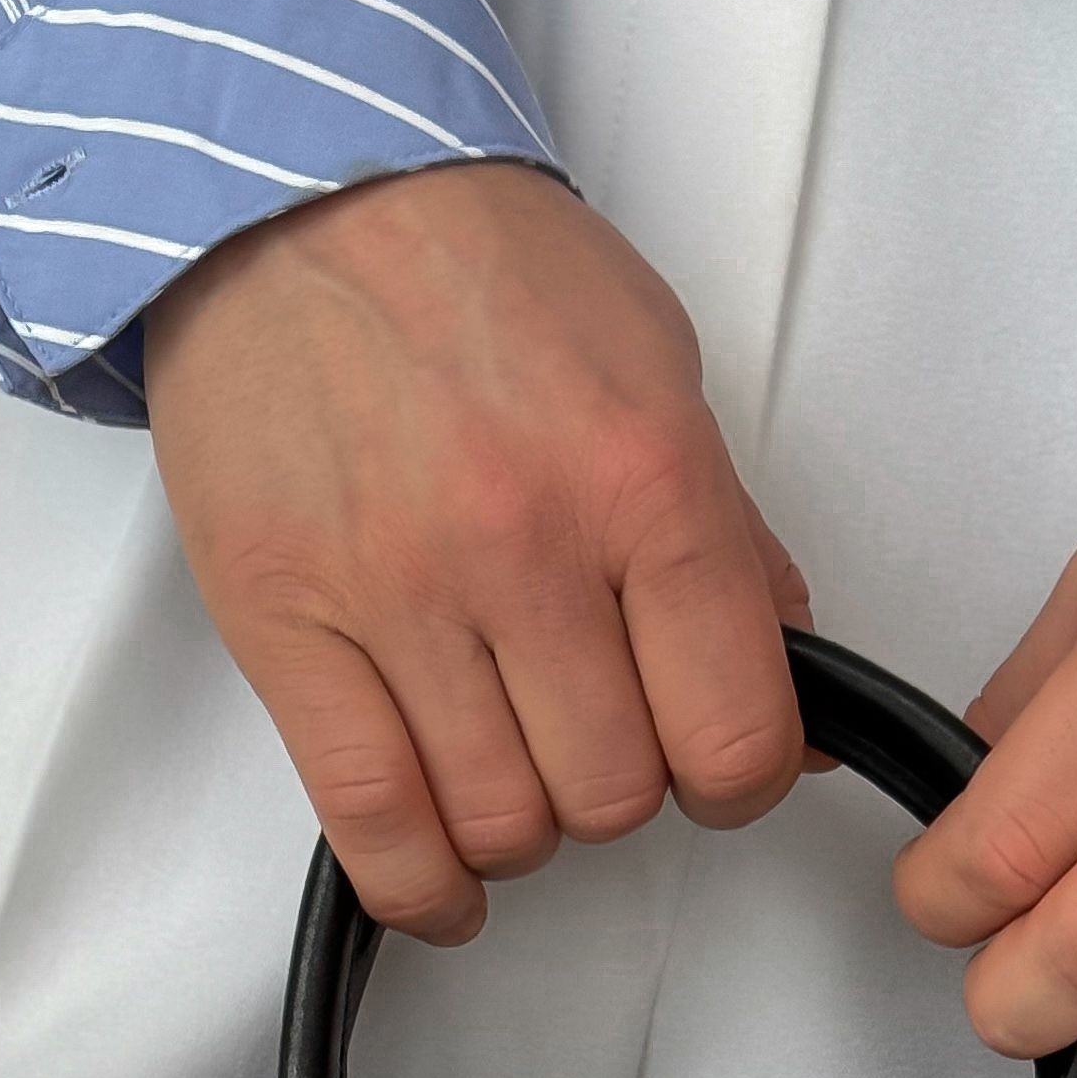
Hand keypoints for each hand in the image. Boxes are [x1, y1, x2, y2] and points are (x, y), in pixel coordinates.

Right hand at [144, 162, 811, 943]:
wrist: (294, 192)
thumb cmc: (479, 271)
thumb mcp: (656, 371)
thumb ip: (726, 545)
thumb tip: (789, 706)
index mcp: (641, 479)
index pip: (733, 731)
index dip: (738, 778)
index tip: (713, 762)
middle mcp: (524, 546)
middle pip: (615, 796)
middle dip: (620, 789)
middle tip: (593, 730)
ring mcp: (396, 594)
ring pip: (502, 823)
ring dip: (523, 824)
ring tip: (509, 761)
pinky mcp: (286, 628)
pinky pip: (371, 822)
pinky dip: (422, 885)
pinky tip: (447, 882)